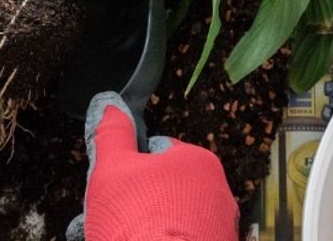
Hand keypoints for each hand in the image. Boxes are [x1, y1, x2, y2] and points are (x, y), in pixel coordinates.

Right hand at [68, 92, 238, 240]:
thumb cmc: (137, 218)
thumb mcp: (111, 168)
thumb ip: (111, 134)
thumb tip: (109, 104)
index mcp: (198, 161)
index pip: (158, 155)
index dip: (132, 173)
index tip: (119, 193)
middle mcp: (219, 191)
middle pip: (168, 191)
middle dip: (143, 205)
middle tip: (119, 223)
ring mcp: (223, 228)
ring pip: (177, 222)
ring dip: (154, 230)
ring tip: (128, 240)